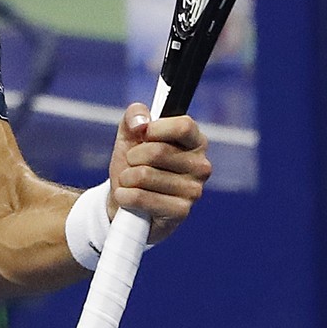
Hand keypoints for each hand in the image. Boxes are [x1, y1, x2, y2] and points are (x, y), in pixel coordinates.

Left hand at [107, 104, 210, 244]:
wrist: (125, 200)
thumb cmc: (133, 164)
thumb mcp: (130, 134)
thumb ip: (135, 116)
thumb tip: (141, 123)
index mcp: (195, 141)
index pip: (183, 126)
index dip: (155, 129)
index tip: (142, 135)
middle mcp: (201, 166)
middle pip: (157, 151)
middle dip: (132, 156)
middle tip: (132, 164)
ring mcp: (194, 191)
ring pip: (144, 175)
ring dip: (126, 178)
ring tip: (130, 182)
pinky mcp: (181, 212)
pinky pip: (141, 197)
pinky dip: (125, 196)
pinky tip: (127, 198)